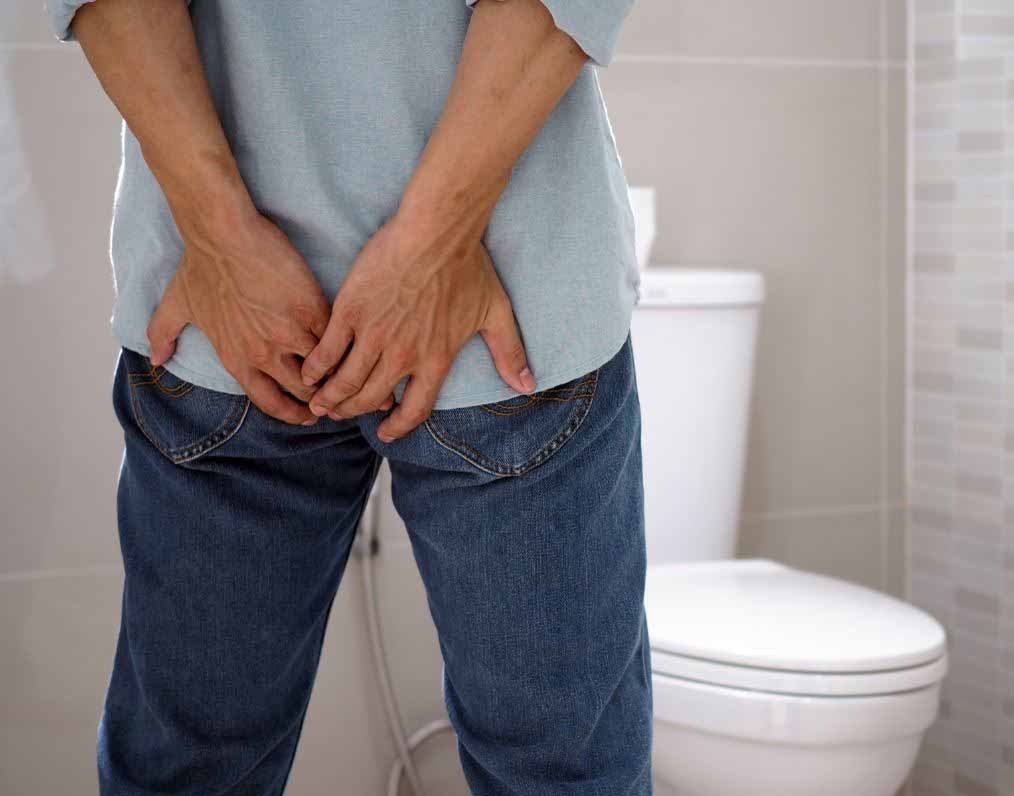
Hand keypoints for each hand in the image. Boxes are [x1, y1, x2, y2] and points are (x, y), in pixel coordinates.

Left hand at [145, 207, 331, 424]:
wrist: (223, 235)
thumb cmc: (201, 266)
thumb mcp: (177, 305)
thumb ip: (163, 334)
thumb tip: (155, 358)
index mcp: (235, 358)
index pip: (268, 402)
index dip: (290, 413)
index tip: (306, 414)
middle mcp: (262, 354)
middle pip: (301, 392)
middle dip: (320, 399)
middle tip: (334, 395)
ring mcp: (288, 334)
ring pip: (321, 370)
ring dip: (335, 373)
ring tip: (348, 371)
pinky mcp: (310, 311)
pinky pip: (332, 339)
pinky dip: (341, 344)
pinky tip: (349, 344)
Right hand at [300, 212, 535, 441]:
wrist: (436, 231)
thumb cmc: (468, 267)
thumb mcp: (495, 313)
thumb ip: (509, 354)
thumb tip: (526, 384)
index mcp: (435, 359)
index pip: (415, 409)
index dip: (399, 426)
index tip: (387, 432)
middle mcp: (403, 355)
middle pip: (371, 399)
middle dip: (354, 412)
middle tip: (341, 414)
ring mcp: (374, 335)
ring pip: (346, 381)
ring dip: (331, 398)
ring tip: (320, 403)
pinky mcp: (351, 311)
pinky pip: (327, 350)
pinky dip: (316, 367)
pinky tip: (310, 374)